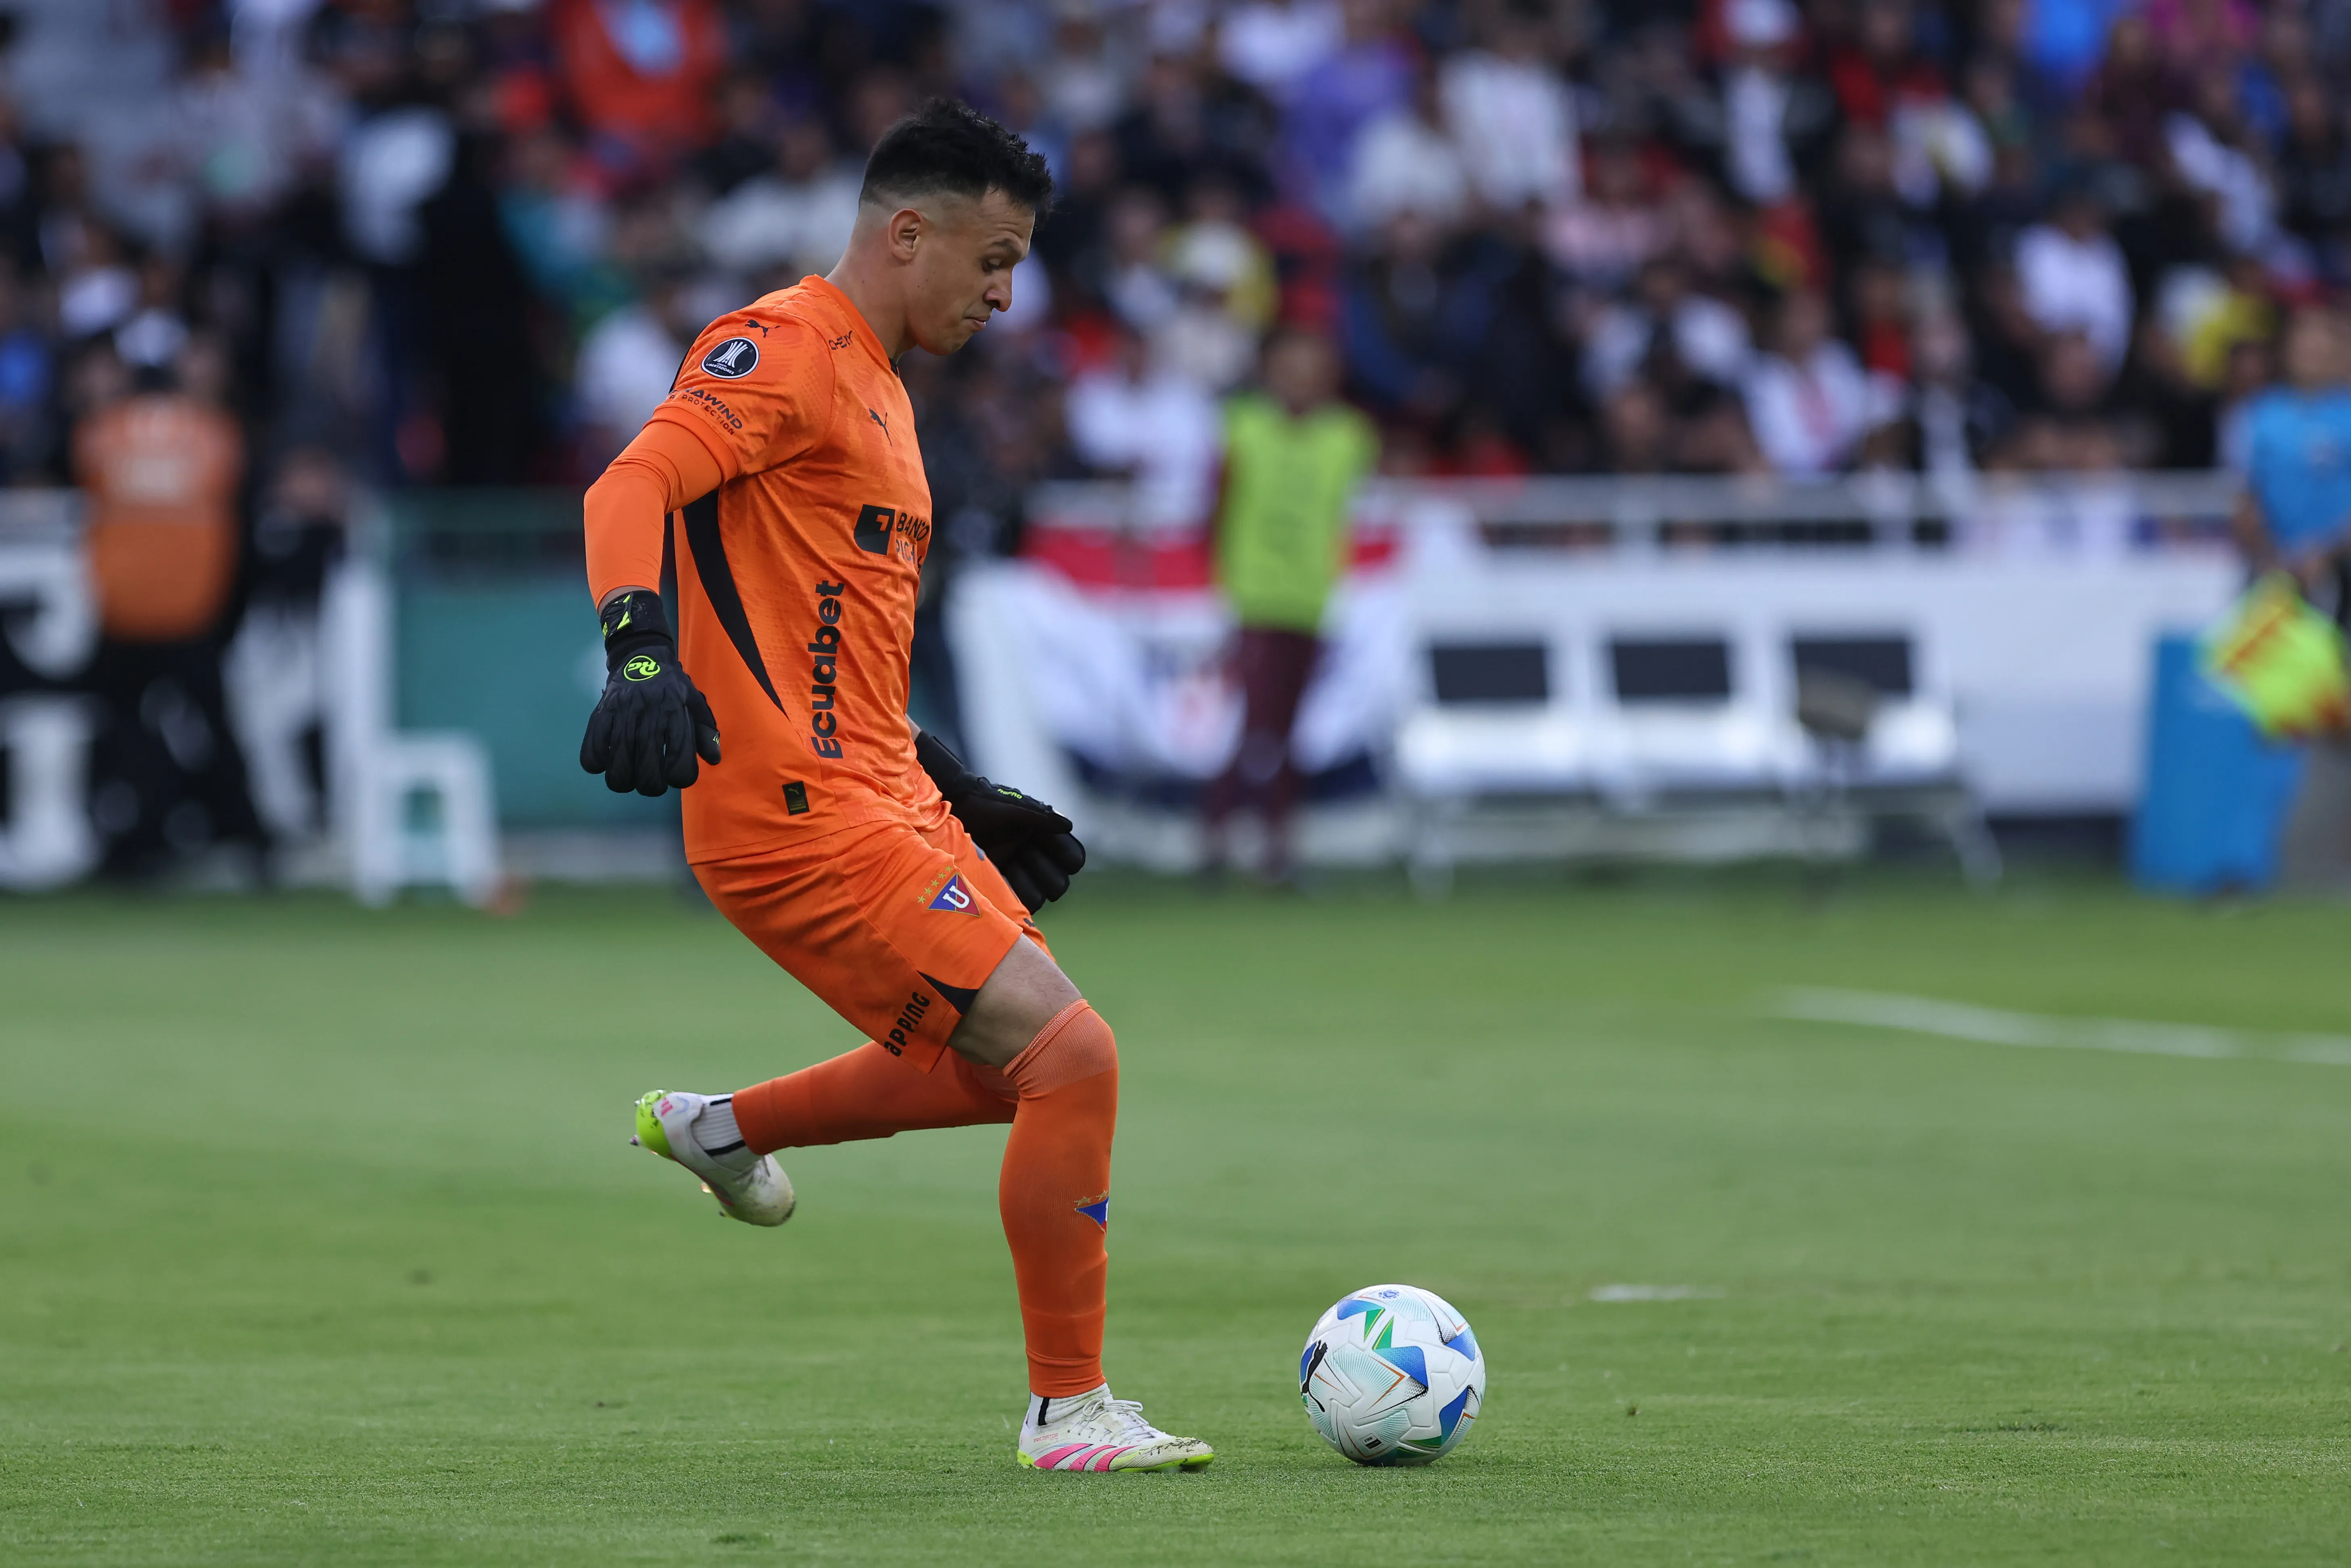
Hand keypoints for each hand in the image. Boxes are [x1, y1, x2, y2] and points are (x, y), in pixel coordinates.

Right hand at [580, 590, 720, 795]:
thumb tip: (713, 759)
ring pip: (618, 765)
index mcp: (676, 713)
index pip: (679, 760)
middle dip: (651, 786)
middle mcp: (650, 715)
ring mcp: (622, 714)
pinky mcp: (601, 712)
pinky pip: (592, 748)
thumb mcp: (695, 701)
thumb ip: (706, 731)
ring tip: (628, 778)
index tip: (676, 776)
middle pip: (647, 770)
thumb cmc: (672, 685)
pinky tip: (605, 761)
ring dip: (623, 780)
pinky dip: (596, 763)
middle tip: (652, 783)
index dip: (679, 777)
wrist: (641, 654)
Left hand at [915, 729, 1086, 908]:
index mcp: (1043, 835)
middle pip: (1059, 882)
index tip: (1059, 855)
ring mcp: (1017, 871)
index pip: (1071, 856)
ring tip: (1010, 866)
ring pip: (1040, 896)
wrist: (950, 812)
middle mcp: (1033, 856)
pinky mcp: (1000, 884)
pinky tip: (1000, 881)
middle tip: (1025, 854)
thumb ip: (1040, 817)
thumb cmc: (981, 804)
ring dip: (1028, 885)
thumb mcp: (1012, 809)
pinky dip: (1015, 897)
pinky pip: (1019, 903)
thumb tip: (1068, 825)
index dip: (1068, 858)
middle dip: (1045, 873)